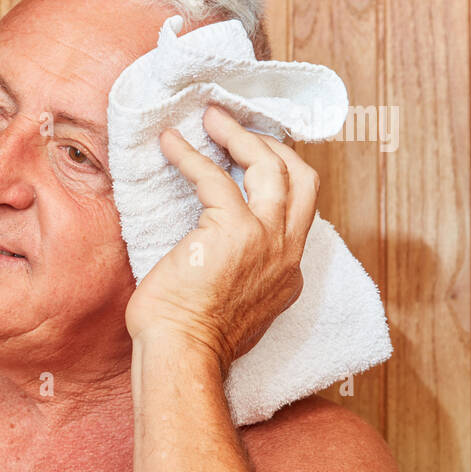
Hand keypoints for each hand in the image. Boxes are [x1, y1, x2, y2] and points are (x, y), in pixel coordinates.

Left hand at [124, 104, 319, 373]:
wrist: (183, 353)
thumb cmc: (191, 336)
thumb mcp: (233, 302)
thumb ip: (241, 272)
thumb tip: (216, 247)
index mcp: (289, 272)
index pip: (299, 208)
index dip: (280, 174)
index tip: (254, 154)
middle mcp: (287, 252)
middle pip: (300, 177)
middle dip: (271, 143)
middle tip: (235, 126)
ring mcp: (267, 239)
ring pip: (269, 166)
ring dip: (238, 135)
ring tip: (209, 118)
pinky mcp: (234, 230)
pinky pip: (216, 176)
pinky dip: (192, 154)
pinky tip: (171, 143)